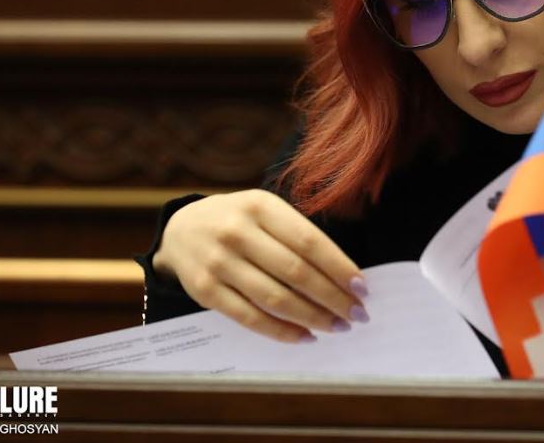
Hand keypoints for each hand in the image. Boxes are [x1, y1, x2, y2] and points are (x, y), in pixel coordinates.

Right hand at [153, 190, 367, 342]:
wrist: (180, 229)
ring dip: (313, 317)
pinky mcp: (205, 290)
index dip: (339, 267)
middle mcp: (237, 232)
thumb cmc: (238, 221)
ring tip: (337, 326)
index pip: (309, 241)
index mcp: (260, 206)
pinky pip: (250, 317)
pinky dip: (282, 331)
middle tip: (357, 314)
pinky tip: (305, 336)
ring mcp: (219, 262)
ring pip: (275, 298)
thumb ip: (297, 235)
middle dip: (333, 297)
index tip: (362, 288)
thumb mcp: (264, 210)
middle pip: (296, 272)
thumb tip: (343, 276)